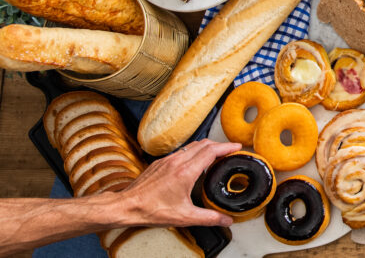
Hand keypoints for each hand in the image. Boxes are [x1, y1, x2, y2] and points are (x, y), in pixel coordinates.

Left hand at [112, 139, 240, 227]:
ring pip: (192, 145)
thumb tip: (225, 220)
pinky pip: (181, 151)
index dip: (227, 147)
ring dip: (206, 147)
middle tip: (230, 150)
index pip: (212, 151)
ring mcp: (167, 160)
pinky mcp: (159, 163)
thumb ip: (209, 218)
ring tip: (215, 154)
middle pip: (204, 144)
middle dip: (220, 145)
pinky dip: (193, 152)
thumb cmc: (150, 210)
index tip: (237, 148)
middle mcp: (177, 161)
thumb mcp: (185, 217)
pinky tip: (194, 161)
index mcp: (186, 172)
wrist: (126, 206)